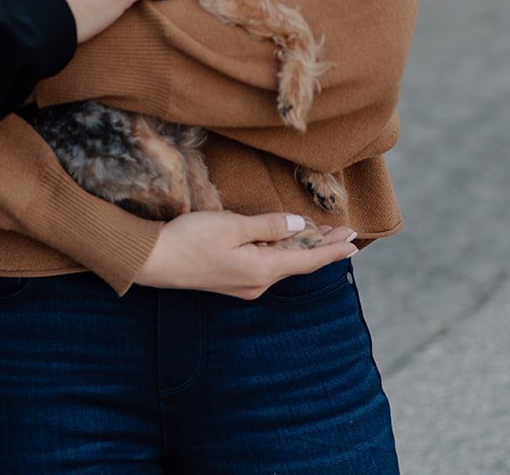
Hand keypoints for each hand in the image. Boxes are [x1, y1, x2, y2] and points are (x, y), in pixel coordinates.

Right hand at [134, 211, 357, 298]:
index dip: (332, 250)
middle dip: (324, 247)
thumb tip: (299, 227)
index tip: (355, 242)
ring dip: (304, 247)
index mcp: (261, 271)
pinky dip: (284, 250)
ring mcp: (244, 284)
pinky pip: (268, 264)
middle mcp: (257, 283)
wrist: (154, 261)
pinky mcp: (232, 278)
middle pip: (298, 262)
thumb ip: (268, 225)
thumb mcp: (232, 226)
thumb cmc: (190, 240)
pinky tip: (286, 241)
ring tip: (324, 234)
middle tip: (348, 233)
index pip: (307, 260)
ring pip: (283, 263)